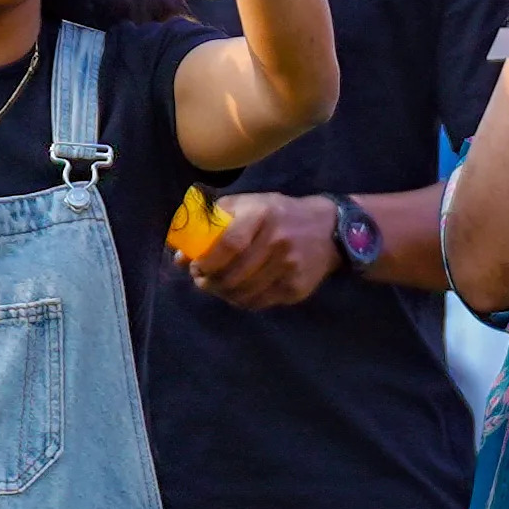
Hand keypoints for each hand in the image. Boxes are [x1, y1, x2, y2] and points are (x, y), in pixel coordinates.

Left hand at [184, 189, 349, 308]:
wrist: (328, 230)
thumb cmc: (278, 214)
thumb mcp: (248, 205)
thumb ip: (211, 225)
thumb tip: (179, 256)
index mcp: (263, 214)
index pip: (229, 244)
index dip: (207, 260)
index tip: (195, 266)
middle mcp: (278, 241)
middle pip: (233, 274)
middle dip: (209, 281)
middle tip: (202, 278)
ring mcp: (289, 268)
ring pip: (243, 293)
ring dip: (222, 293)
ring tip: (217, 285)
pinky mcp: (295, 289)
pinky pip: (258, 302)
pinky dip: (241, 300)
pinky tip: (238, 290)